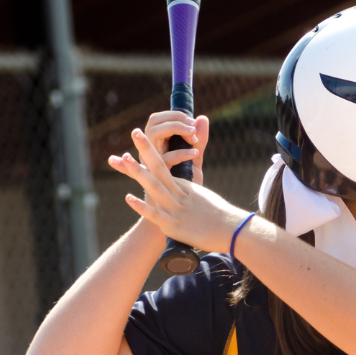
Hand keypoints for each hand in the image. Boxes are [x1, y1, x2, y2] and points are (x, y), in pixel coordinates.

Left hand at [108, 116, 243, 252]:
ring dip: (140, 172)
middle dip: (146, 149)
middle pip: (160, 168)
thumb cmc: (217, 213)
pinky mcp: (173, 225)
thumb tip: (203, 124)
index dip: (149, 153)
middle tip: (135, 132)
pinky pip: (154, 214)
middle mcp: (178, 193)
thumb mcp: (204, 190)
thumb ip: (200, 158)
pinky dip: (141, 206)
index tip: (137, 138)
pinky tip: (128, 197)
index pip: (163, 166)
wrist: (230, 230)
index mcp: (183, 186)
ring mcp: (174, 208)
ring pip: (155, 187)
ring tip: (125, 157)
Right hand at [136, 111, 208, 184]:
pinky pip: (166, 160)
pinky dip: (180, 154)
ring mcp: (150, 164)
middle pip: (153, 123)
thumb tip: (203, 118)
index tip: (193, 123)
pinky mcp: (156, 177)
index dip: (175, 116)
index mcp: (156, 148)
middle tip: (192, 127)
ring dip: (173, 128)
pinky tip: (195, 153)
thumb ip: (198, 141)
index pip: (157, 120)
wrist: (179, 215)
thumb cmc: (185, 189)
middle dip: (174, 119)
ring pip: (153, 135)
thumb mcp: (193, 162)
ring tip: (192, 135)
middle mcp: (150, 154)